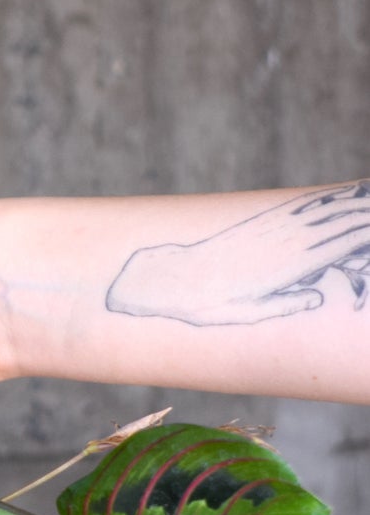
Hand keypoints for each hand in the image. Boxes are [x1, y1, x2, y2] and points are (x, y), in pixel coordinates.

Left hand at [106, 181, 369, 324]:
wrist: (165, 277)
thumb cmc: (205, 307)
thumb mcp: (244, 316)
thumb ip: (284, 307)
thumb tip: (317, 297)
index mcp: (284, 266)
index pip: (336, 245)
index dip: (360, 236)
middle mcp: (279, 242)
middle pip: (333, 224)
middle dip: (359, 218)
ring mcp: (267, 231)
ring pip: (317, 214)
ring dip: (345, 206)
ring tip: (365, 198)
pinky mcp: (255, 227)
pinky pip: (293, 212)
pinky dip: (318, 204)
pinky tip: (331, 199)